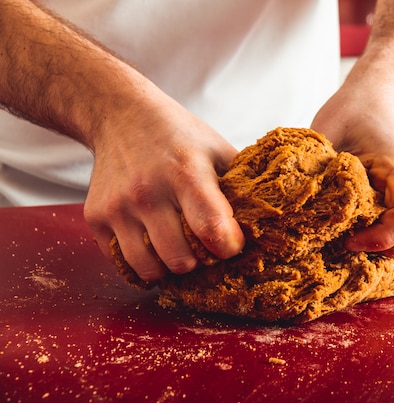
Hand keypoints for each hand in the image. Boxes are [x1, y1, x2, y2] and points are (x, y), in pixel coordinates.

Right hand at [83, 97, 244, 281]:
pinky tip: (154, 246)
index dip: (229, 246)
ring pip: (150, 269)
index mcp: (186, 172)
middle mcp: (148, 192)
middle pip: (180, 259)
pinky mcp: (96, 218)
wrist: (120, 116)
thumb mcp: (216, 148)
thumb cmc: (178, 135)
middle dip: (199, 261)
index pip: (211, 228)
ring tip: (179, 250)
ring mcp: (118, 207)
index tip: (232, 244)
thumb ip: (240, 184)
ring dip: (169, 268)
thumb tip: (270, 221)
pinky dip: (142, 263)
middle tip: (203, 247)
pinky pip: (123, 263)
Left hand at [311, 71, 393, 257]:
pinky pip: (392, 229)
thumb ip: (316, 170)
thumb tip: (290, 204)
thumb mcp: (329, 134)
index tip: (347, 240)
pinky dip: (370, 236)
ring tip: (338, 240)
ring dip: (370, 245)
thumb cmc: (357, 110)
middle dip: (372, 249)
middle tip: (336, 245)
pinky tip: (344, 232)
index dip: (379, 238)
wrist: (377, 97)